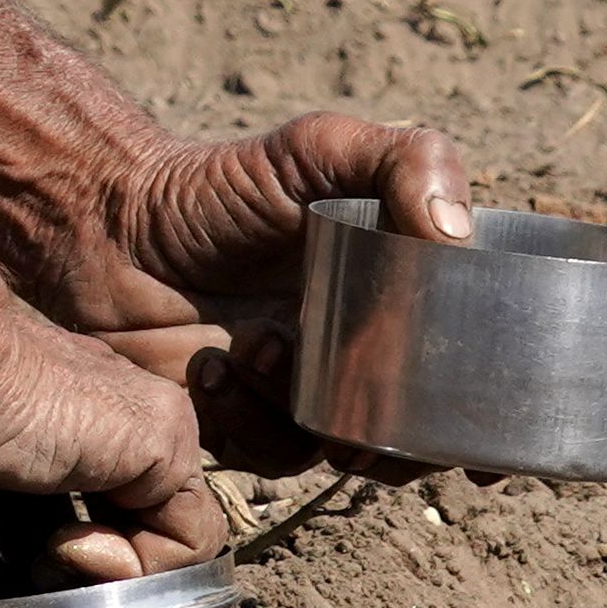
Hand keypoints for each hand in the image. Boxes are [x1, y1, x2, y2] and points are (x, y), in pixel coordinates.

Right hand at [0, 285, 221, 588]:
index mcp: (36, 441)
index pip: (69, 526)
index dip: (39, 574)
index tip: (0, 575)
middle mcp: (91, 431)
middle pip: (121, 536)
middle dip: (79, 581)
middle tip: (28, 576)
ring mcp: (131, 430)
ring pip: (162, 538)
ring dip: (109, 579)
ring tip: (50, 559)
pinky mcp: (163, 435)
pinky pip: (191, 534)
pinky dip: (141, 567)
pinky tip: (79, 545)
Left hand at [67, 114, 475, 482]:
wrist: (111, 224)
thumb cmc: (219, 184)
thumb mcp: (318, 149)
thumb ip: (405, 160)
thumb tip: (454, 233)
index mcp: (398, 299)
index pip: (470, 368)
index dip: (495, 418)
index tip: (493, 453)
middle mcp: (361, 355)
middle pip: (420, 434)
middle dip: (407, 444)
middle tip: (369, 414)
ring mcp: (304, 396)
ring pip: (345, 450)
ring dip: (312, 416)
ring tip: (253, 344)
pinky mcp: (245, 427)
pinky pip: (272, 457)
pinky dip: (248, 420)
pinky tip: (210, 367)